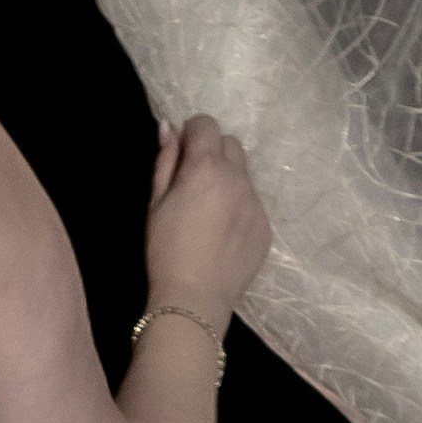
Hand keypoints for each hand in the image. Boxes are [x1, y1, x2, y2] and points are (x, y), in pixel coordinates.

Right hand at [144, 116, 268, 330]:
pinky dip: (239, 207)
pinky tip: (223, 234)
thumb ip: (165, 161)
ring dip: (228, 178)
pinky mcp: (265, 226)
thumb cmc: (166, 250)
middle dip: (213, 152)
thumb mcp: (155, 203)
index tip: (182, 153)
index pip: (206, 124)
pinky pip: (253, 203)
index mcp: (206, 167)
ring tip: (210, 210)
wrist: (195, 298)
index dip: (191, 133)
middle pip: (230, 143)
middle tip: (195, 181)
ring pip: (244, 173)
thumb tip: (168, 127)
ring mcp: (255, 202)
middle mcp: (237, 178)